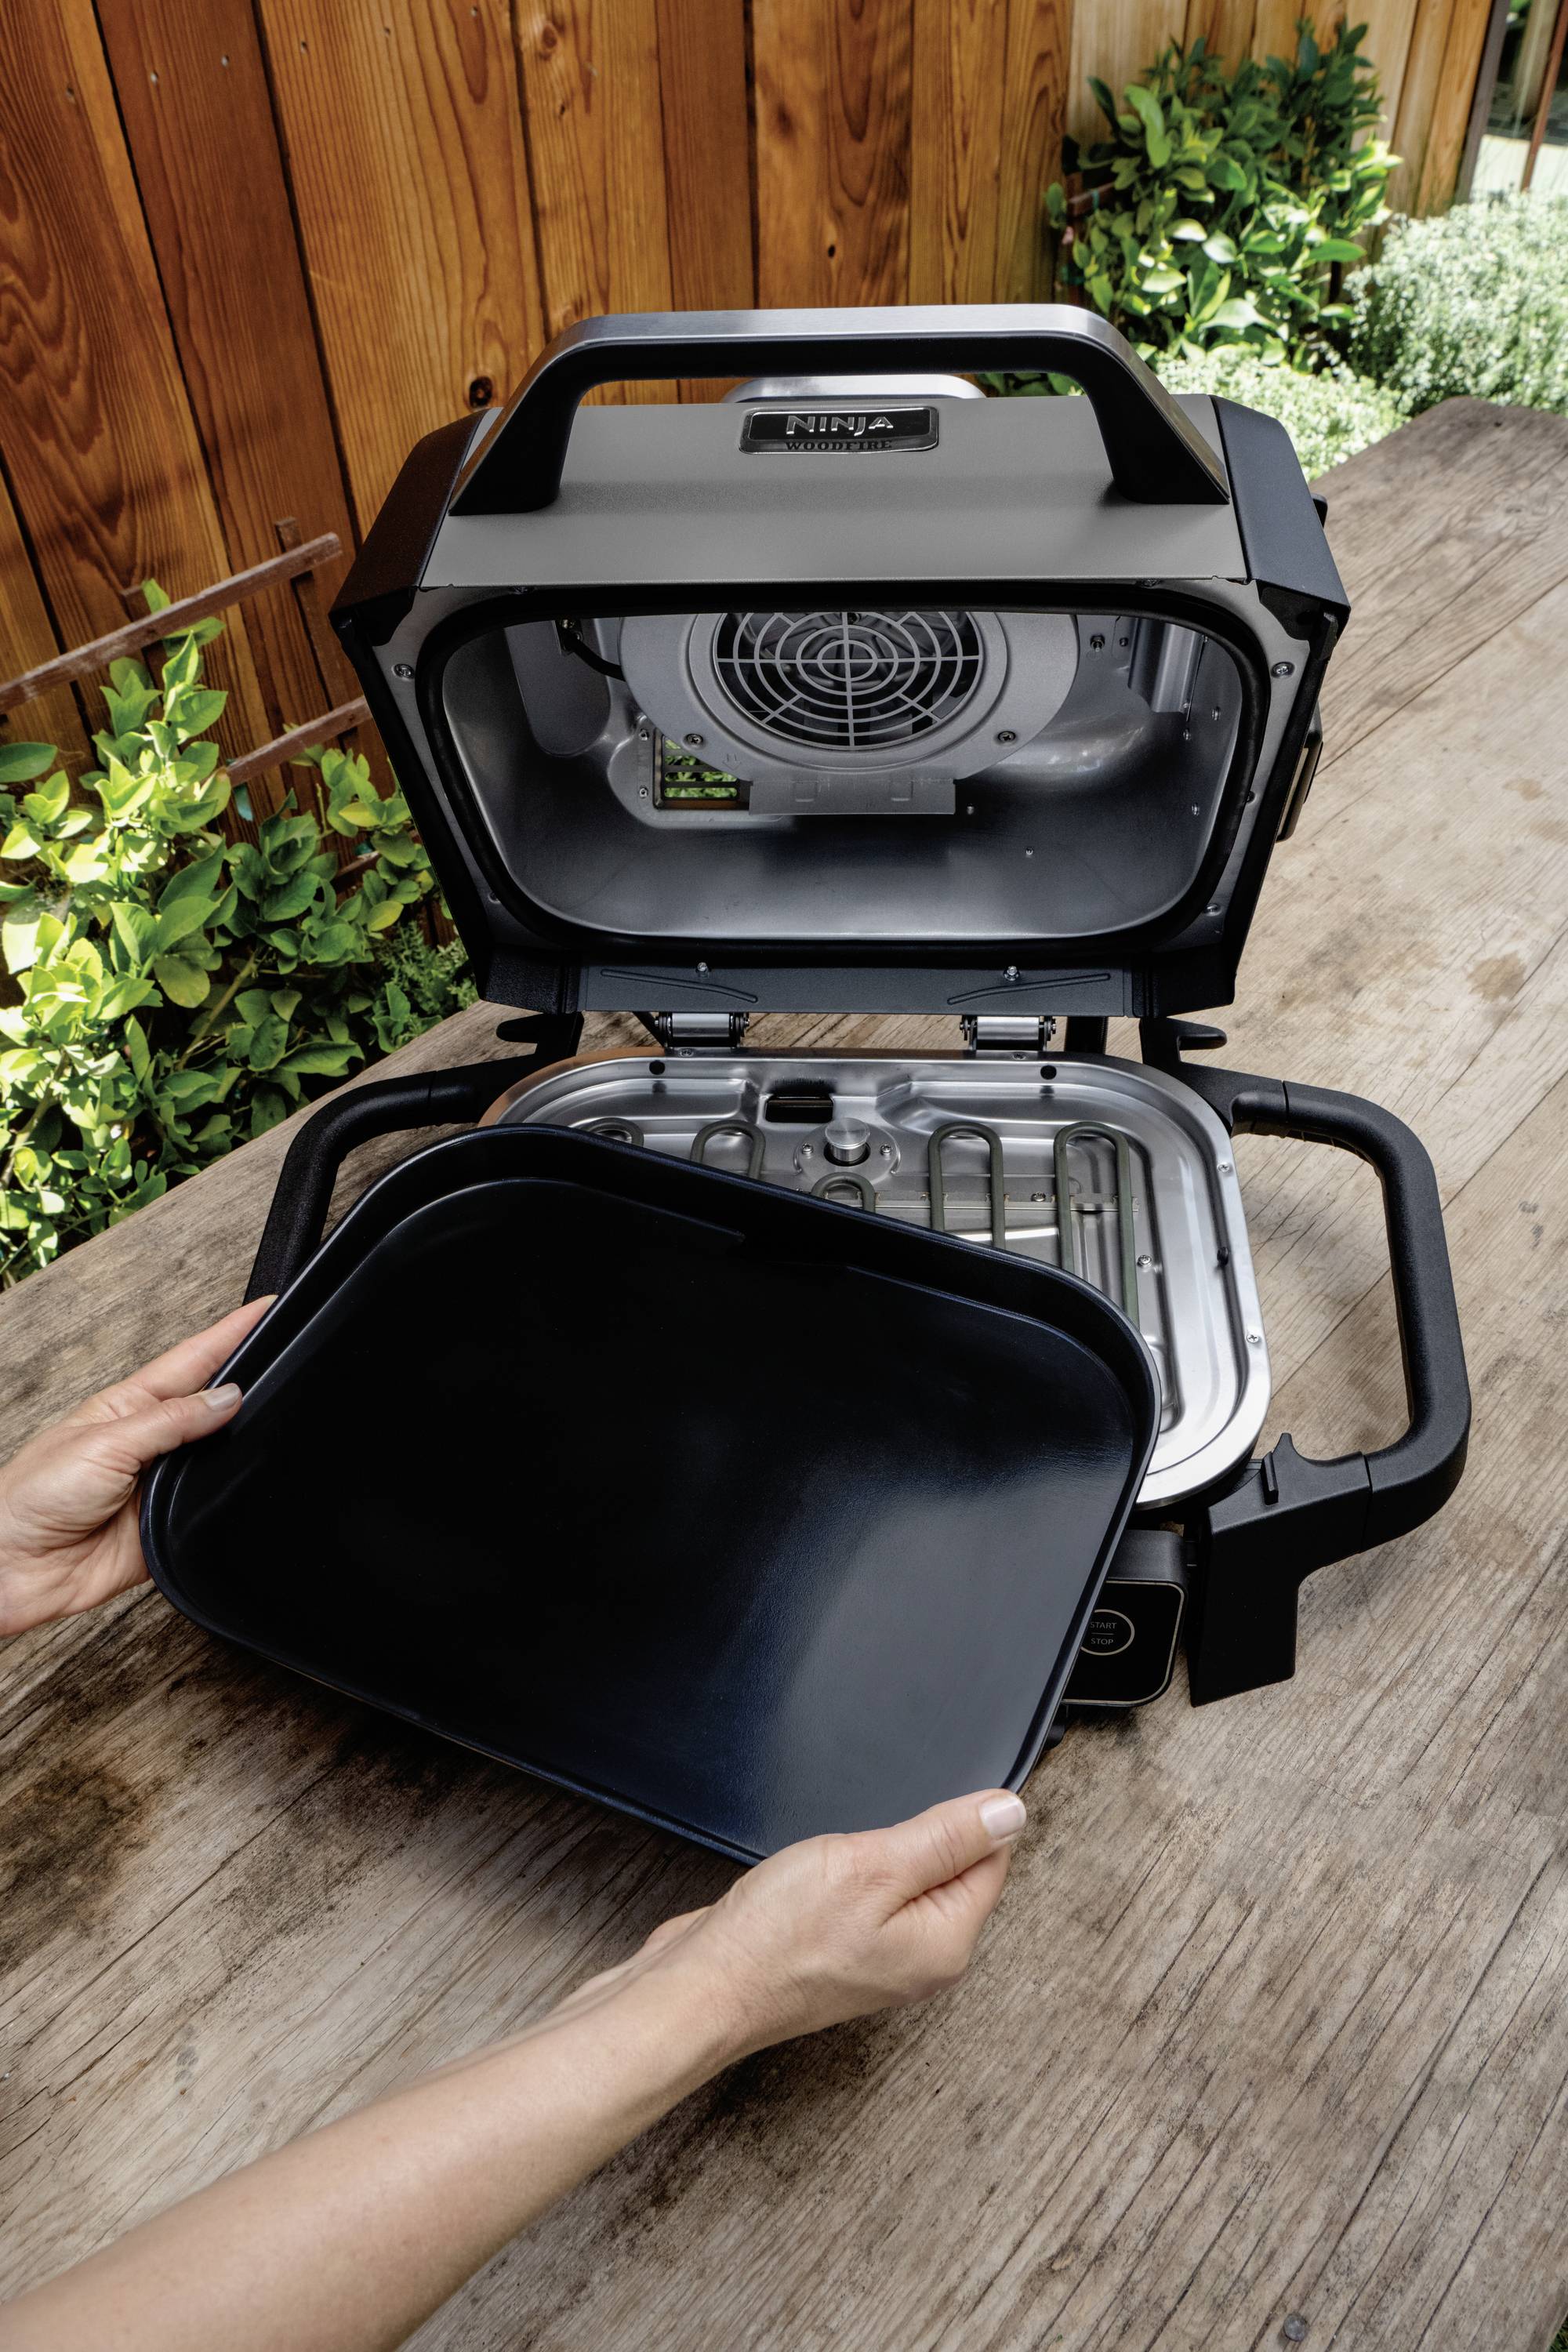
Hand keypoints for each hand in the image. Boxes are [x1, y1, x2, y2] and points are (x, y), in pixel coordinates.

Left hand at [0, 1296, 271, 1637]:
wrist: (14, 1567)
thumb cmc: (33, 1496)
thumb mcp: (104, 1444)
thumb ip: (171, 1421)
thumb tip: (228, 1398)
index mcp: (131, 1405)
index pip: (194, 1360)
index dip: (232, 1332)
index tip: (269, 1307)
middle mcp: (151, 1440)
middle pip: (214, 1404)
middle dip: (251, 1379)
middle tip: (290, 1353)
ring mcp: (162, 1483)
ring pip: (220, 1456)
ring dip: (244, 1441)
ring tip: (282, 1413)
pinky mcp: (169, 1526)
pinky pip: (211, 1509)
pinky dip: (230, 1500)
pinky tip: (249, 1486)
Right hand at [552, 1788, 1028, 2060]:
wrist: (702, 1988)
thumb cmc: (778, 1937)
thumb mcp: (874, 1866)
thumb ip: (946, 1838)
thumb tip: (1010, 1813)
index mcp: (945, 1943)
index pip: (991, 1859)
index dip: (966, 1813)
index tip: (926, 1796)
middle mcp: (920, 1958)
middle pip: (951, 1868)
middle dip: (920, 1831)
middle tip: (871, 1829)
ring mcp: (880, 1958)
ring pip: (905, 1877)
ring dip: (880, 1849)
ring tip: (842, 1850)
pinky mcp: (841, 1951)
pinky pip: (868, 1894)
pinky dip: (851, 1870)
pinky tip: (822, 1869)